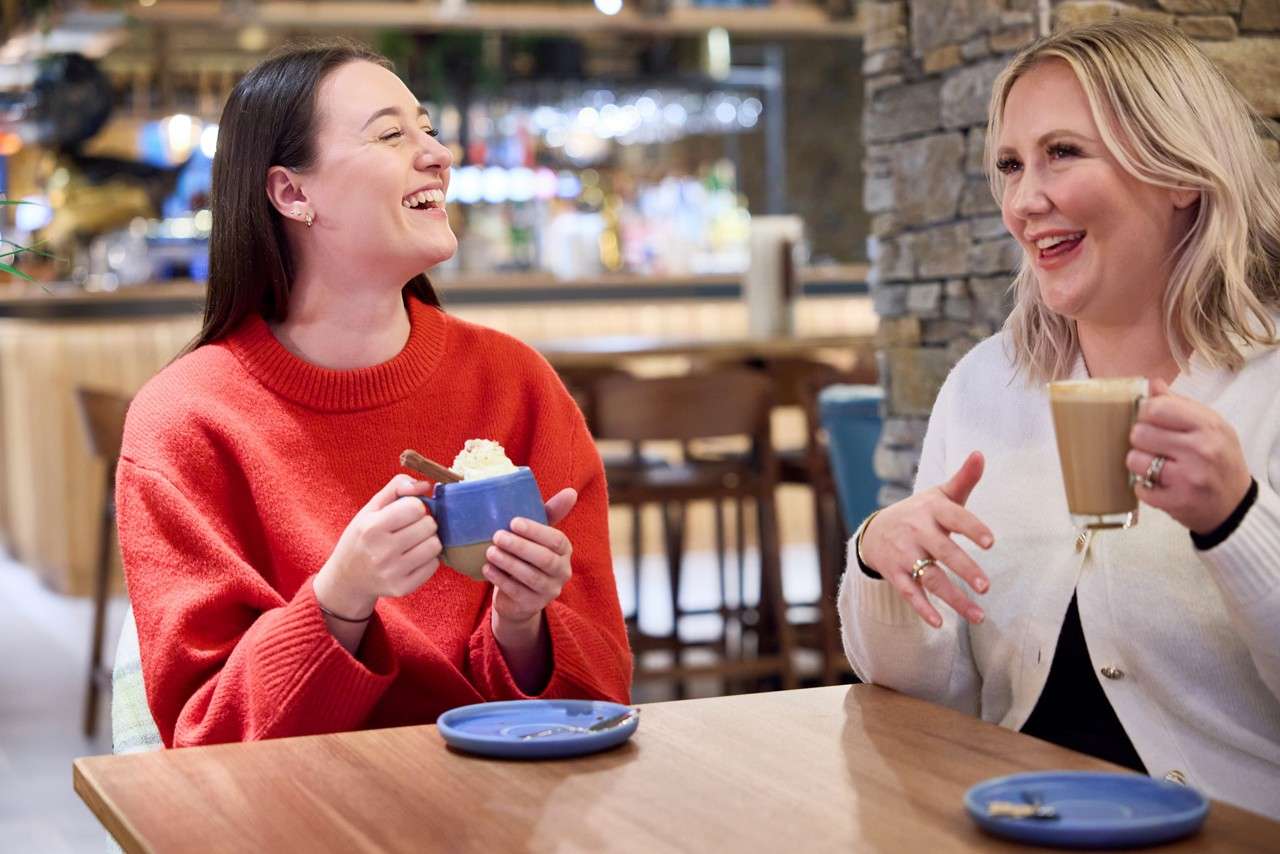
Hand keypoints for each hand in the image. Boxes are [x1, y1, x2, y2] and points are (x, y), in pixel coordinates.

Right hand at [314, 474, 441, 618]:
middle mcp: (381, 552)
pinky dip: (427, 559)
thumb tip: (426, 485)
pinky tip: (412, 558)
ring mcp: (392, 573)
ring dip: (428, 540)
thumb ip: (397, 487)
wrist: (347, 578)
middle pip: (429, 525)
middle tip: (409, 528)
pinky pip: (433, 565)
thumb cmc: (362, 537)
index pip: (415, 507)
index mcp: (371, 528)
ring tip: (413, 542)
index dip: (414, 506)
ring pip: (435, 545)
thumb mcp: (371, 508)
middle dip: (423, 522)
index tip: (405, 513)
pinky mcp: (402, 588)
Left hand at [484, 488, 576, 627]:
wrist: (517, 595)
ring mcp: (549, 591)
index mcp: (564, 550)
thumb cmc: (526, 555)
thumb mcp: (536, 534)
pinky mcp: (532, 605)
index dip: (536, 531)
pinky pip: (517, 592)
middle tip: (498, 536)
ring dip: (509, 563)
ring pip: (531, 577)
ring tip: (490, 551)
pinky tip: (488, 568)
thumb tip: (571, 491)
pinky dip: (500, 579)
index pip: (556, 540)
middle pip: (545, 560)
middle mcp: (562, 572)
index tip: (513, 521)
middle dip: (520, 546)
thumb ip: (550, 513)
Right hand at [859, 451, 993, 627]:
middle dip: (963, 568)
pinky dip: (923, 608)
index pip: (954, 517)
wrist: (875, 530)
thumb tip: (981, 453)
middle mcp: (917, 531)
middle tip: (986, 586)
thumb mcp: (939, 494)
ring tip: (978, 615)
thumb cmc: (919, 512)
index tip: (991, 542)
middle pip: (942, 551)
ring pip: (929, 577)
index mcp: (931, 510)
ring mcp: (903, 554)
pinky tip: (939, 623)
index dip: (972, 528)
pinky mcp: (894, 573)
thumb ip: (963, 479)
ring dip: (953, 597)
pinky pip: (909, 592)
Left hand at [1128, 378, 1252, 534]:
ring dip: (1139, 463)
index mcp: (1207, 426)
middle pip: (1139, 433)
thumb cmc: (1219, 458)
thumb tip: (1153, 384)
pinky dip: (1144, 487)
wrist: (1235, 503)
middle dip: (1140, 439)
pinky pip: (1139, 488)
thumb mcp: (1210, 426)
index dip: (1146, 414)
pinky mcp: (1177, 501)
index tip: (1151, 421)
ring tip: (1154, 465)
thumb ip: (1179, 404)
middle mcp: (1200, 450)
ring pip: (1134, 460)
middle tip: (1153, 445)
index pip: (1157, 408)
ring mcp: (1188, 477)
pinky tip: (1158, 484)